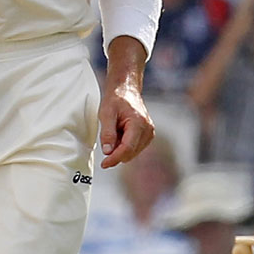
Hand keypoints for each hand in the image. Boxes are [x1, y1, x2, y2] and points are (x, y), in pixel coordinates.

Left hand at [98, 38, 155, 167]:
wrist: (126, 89)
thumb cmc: (116, 99)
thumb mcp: (106, 114)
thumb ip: (107, 133)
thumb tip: (107, 151)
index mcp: (139, 124)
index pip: (127, 149)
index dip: (115, 158)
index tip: (104, 164)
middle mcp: (148, 130)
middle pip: (130, 153)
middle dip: (116, 152)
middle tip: (106, 138)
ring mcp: (149, 134)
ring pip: (132, 152)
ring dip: (120, 148)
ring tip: (115, 131)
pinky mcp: (148, 136)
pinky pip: (134, 148)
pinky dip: (124, 145)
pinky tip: (119, 133)